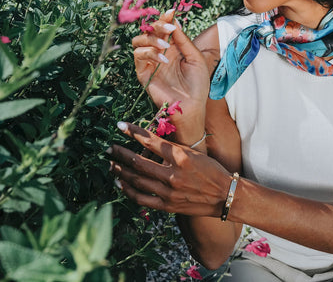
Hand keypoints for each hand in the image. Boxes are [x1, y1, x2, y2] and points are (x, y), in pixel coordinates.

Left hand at [109, 122, 231, 215]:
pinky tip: (120, 183)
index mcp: (180, 157)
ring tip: (110, 164)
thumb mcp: (194, 154)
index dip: (133, 132)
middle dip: (120, 154)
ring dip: (121, 171)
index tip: (119, 126)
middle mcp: (172, 174)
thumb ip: (172, 149)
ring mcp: (168, 192)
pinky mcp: (167, 205)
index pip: (151, 141)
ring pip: (137, 180)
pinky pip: (142, 198)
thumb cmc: (211, 171)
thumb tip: (150, 140)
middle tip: (108, 149)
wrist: (224, 196)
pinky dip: (128, 190)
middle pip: (138, 162)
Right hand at [132, 11, 210, 122]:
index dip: (165, 18)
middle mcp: (159, 52)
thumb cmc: (198, 84)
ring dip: (151, 38)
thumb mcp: (196, 58)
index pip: (164, 28)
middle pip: (148, 30)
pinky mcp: (143, 73)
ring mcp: (149, 62)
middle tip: (169, 28)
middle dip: (157, 25)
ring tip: (166, 46)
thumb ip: (184, 40)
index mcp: (173, 47)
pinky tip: (163, 60)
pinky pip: (138, 57)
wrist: (192, 106)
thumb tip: (174, 21)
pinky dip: (149, 53)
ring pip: (138, 40)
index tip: (171, 11)